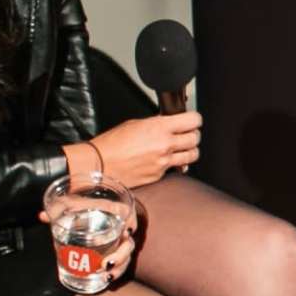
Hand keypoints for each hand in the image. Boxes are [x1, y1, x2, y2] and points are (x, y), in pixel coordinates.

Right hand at [78, 114, 200, 191]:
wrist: (100, 164)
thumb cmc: (112, 144)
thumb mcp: (135, 124)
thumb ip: (156, 123)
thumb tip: (168, 123)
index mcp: (159, 127)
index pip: (193, 120)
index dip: (194, 119)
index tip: (192, 120)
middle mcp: (165, 145)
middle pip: (195, 138)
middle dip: (193, 135)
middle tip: (187, 134)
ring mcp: (164, 162)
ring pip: (192, 155)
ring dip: (189, 151)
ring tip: (181, 148)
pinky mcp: (159, 175)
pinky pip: (175, 168)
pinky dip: (174, 164)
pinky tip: (166, 160)